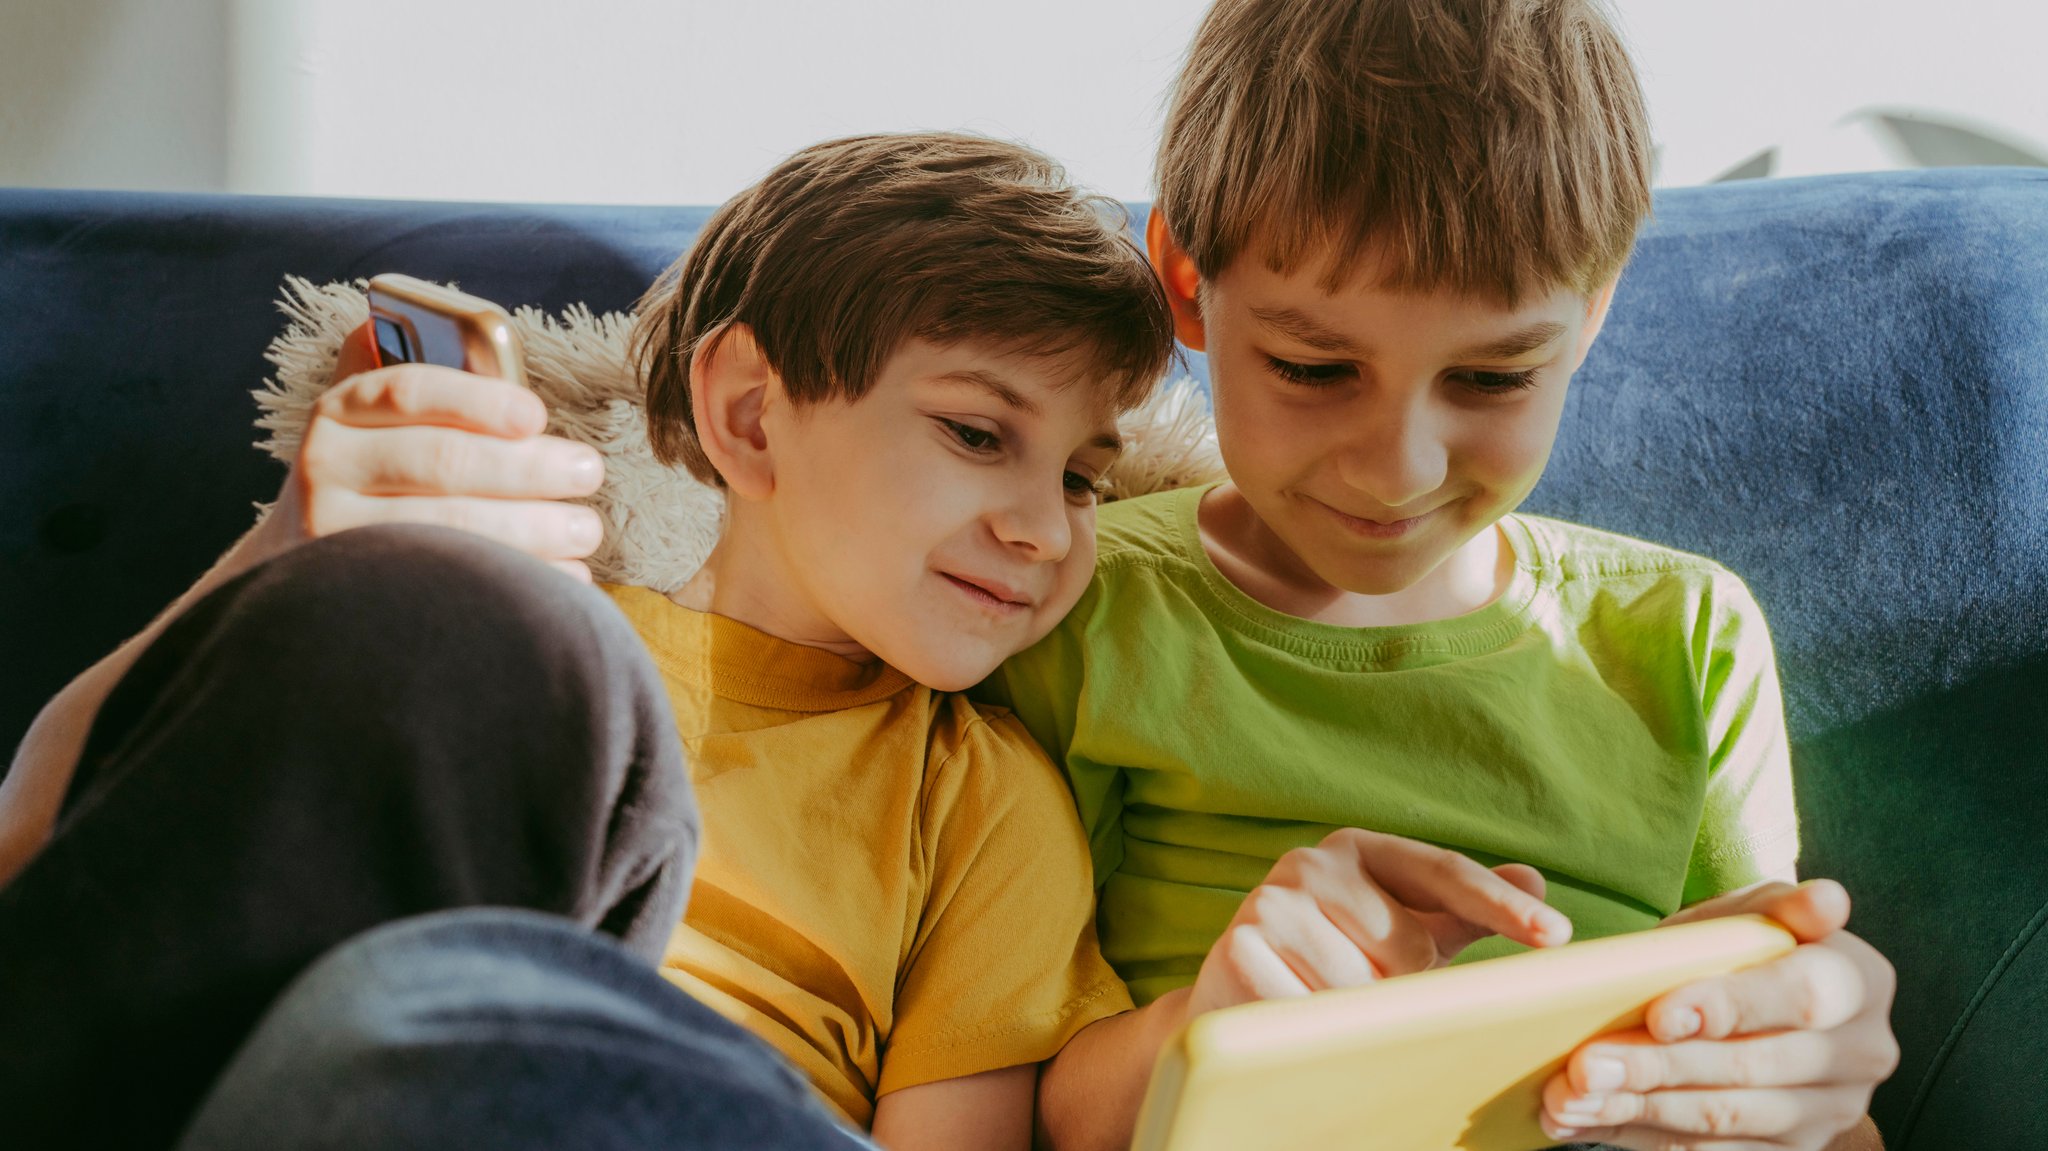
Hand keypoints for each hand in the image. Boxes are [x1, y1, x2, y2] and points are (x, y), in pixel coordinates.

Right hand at [260, 320, 605, 579]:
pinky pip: (451, 581)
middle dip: (527, 467)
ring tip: (585, 528)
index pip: (408, 392)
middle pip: (441, 462)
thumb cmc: (372, 481)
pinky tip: (561, 574)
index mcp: (340, 411)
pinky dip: (516, 577)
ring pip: (451, 527)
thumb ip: (421, 388)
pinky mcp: (359, 591)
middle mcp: (326, 468)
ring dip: (533, 528)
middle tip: (588, 470)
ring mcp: (334, 533)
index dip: (478, 400)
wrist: (300, 568)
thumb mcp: (376, 426)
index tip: (537, 415)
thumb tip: (477, 331)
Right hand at [1186, 828, 1571, 1018]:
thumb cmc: (1337, 965)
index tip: (1556, 935)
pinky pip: (1312, 1008)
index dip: (1503, 905)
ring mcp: (1271, 900)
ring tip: (1326, 1005)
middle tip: (1370, 995)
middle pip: (1409, 946)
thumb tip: (1534, 876)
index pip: (1447, 872)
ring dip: (1358, 1015)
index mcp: (1361, 849)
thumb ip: (1465, 910)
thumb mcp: (1406, 935)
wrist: (1234, 996)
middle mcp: (1312, 861)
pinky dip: (1317, 1029)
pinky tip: (1297, 1018)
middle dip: (1404, 987)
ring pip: (1361, 985)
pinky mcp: (1238, 946)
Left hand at [1542, 879, 1899, 1149]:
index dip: (1727, 1008)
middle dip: (1658, 1067)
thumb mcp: (1759, 913)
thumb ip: (1780, 907)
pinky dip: (1639, 1136)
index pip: (1800, 998)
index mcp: (1859, 982)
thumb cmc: (1753, 947)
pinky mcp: (1791, 1149)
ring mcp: (1829, 1111)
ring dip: (1638, 1110)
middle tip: (1585, 1065)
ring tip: (1569, 1098)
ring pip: (1725, 1119)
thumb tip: (1825, 899)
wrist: (1764, 1006)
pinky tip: (1584, 1122)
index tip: (1659, 1015)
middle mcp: (1859, 1054)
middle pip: (1750, 1067)